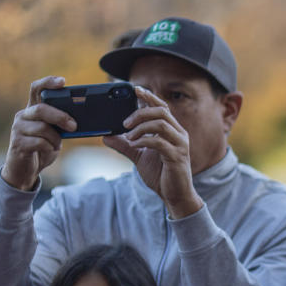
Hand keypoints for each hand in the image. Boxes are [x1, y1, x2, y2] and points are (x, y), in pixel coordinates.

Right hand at [1, 77, 75, 190]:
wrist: (25, 170)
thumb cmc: (42, 148)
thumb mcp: (54, 133)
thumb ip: (61, 124)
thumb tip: (80, 120)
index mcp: (33, 109)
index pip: (37, 89)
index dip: (48, 82)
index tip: (63, 81)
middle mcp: (23, 115)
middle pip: (41, 109)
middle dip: (60, 116)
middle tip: (74, 126)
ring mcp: (18, 129)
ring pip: (42, 128)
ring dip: (55, 138)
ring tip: (56, 145)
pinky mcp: (18, 143)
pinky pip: (39, 142)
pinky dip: (49, 147)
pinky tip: (48, 150)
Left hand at [103, 86, 202, 218]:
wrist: (175, 195)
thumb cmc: (161, 175)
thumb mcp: (139, 156)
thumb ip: (124, 145)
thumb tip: (106, 136)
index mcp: (172, 130)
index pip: (162, 107)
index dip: (149, 97)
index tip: (135, 90)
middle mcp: (179, 134)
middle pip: (161, 111)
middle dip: (140, 113)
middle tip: (124, 123)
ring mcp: (180, 145)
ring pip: (160, 124)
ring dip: (140, 127)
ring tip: (128, 136)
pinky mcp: (177, 156)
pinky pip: (159, 142)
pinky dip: (144, 140)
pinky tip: (134, 145)